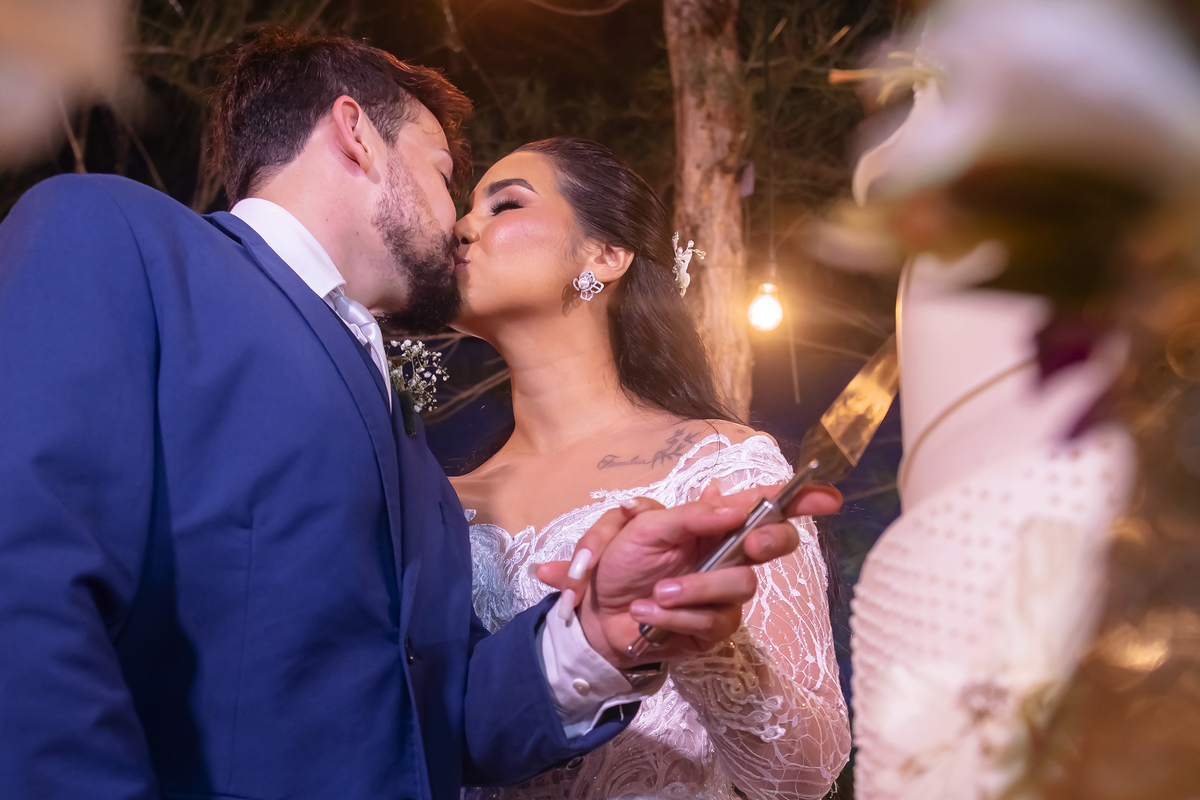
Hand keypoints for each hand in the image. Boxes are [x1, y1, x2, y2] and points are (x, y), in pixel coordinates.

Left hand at [537, 482, 841, 668]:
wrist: (594, 615)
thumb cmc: (620, 564)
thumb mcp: (646, 526)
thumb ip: (692, 515)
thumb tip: (735, 505)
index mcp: (713, 521)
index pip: (764, 504)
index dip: (801, 499)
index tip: (828, 498)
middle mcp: (727, 554)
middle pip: (775, 543)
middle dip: (767, 541)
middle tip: (749, 542)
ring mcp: (725, 593)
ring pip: (741, 584)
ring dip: (694, 588)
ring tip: (655, 592)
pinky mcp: (715, 628)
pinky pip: (712, 619)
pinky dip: (674, 614)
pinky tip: (648, 612)